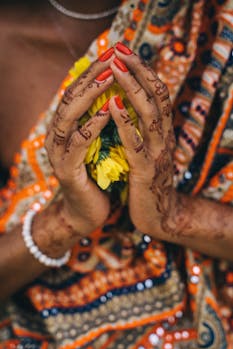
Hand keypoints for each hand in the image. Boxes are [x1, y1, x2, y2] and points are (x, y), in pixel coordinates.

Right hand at [45, 55, 114, 235]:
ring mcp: (59, 152)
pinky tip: (106, 113)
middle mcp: (59, 136)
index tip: (115, 53)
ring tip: (110, 76)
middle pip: (71, 97)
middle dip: (92, 75)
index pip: (78, 92)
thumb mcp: (98, 144)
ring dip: (90, 95)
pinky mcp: (67, 170)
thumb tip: (117, 95)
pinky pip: (78, 144)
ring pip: (69, 116)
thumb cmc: (96, 175)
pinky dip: (92, 126)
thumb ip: (100, 122)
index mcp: (67, 128)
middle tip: (112, 55)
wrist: (86, 211)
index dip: (94, 71)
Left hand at [109, 44, 176, 236]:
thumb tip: (129, 105)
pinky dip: (125, 123)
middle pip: (156, 96)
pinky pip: (136, 143)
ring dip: (132, 88)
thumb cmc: (148, 180)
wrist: (159, 215)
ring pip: (148, 114)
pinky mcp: (146, 171)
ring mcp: (156, 153)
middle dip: (138, 70)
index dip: (143, 71)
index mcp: (162, 132)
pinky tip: (112, 107)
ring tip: (116, 68)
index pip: (157, 94)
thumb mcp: (148, 150)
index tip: (126, 51)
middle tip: (120, 49)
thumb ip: (143, 130)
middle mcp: (163, 137)